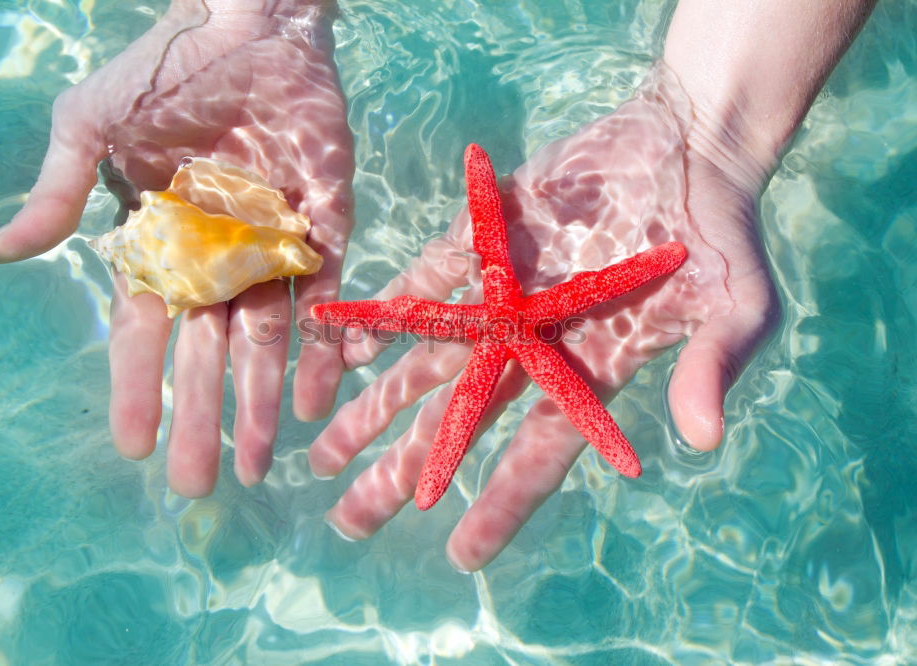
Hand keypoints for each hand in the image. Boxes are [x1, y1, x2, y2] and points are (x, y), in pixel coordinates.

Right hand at [0, 0, 353, 495]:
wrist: (246, 24)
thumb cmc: (166, 70)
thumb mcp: (91, 128)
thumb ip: (57, 194)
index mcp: (164, 243)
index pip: (146, 332)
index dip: (139, 388)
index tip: (134, 444)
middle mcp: (219, 258)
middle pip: (208, 353)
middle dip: (201, 418)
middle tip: (196, 485)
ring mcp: (272, 246)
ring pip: (266, 341)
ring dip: (260, 402)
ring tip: (256, 463)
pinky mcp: (325, 226)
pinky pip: (324, 299)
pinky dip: (321, 347)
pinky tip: (314, 398)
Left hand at [308, 64, 778, 570]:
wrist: (685, 146)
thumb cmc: (720, 232)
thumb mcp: (737, 307)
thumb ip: (713, 369)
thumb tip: (701, 439)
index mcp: (588, 373)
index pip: (536, 455)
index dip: (499, 506)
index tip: (459, 557)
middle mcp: (531, 346)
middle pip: (456, 422)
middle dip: (402, 471)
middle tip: (351, 522)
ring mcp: (500, 296)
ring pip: (422, 365)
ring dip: (373, 409)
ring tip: (323, 458)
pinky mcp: (479, 242)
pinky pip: (418, 289)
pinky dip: (380, 320)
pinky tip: (341, 359)